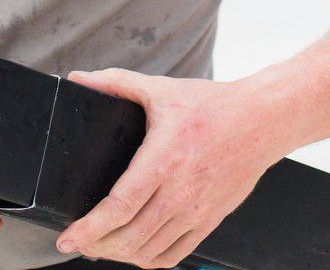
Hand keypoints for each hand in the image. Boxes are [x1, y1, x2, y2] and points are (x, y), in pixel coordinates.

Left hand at [54, 68, 290, 268]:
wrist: (263, 120)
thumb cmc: (213, 106)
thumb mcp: (161, 89)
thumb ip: (116, 83)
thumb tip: (78, 78)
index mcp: (163, 160)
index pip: (118, 207)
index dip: (88, 229)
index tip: (66, 239)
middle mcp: (180, 192)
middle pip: (128, 236)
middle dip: (95, 246)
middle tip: (78, 242)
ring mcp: (196, 211)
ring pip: (148, 251)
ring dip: (120, 255)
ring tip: (102, 247)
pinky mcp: (210, 220)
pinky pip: (174, 255)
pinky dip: (150, 260)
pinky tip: (137, 251)